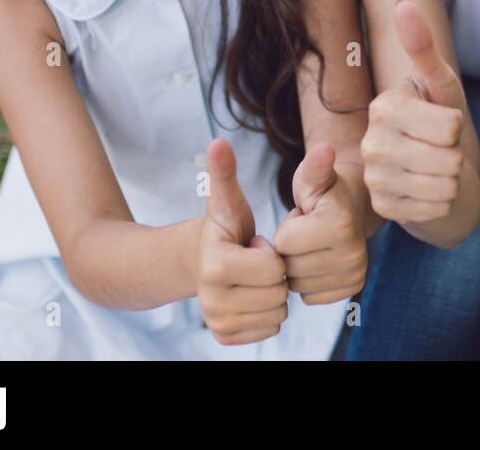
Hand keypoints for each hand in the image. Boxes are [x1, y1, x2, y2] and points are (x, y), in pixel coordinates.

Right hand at [196, 138, 289, 345]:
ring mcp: (217, 322)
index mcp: (216, 264)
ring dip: (274, 294)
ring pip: (277, 314)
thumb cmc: (225, 228)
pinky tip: (253, 295)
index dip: (272, 253)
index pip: (273, 267)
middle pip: (277, 293)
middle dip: (275, 275)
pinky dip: (268, 313)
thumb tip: (217, 142)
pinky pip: (270, 330)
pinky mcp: (225, 336)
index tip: (255, 244)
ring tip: (254, 277)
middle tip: (256, 262)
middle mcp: (212, 300)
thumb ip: (224, 173)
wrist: (202, 263)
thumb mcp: (227, 202)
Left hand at [273, 142, 367, 304]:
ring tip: (313, 245)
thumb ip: (313, 167)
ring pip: (298, 285)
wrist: (355, 207)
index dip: (286, 227)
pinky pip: (310, 296)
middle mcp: (353, 253)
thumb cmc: (326, 190)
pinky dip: (309, 281)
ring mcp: (356, 274)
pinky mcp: (353, 288)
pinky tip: (319, 260)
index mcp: (340, 224)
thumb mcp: (313, 176)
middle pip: (290, 267)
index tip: (304, 216)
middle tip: (308, 232)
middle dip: (290, 249)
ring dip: (298, 266)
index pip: (284, 241)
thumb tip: (324, 149)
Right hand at [360, 0, 465, 223]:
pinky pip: (436, 208)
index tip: (444, 123)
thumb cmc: (439, 119)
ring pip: (443, 185)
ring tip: (438, 168)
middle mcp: (372, 143)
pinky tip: (431, 190)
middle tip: (443, 149)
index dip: (457, 126)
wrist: (431, 168)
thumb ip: (422, 47)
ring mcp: (375, 179)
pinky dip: (444, 201)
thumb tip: (401, 3)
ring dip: (452, 179)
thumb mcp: (439, 84)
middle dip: (456, 154)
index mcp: (384, 106)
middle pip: (448, 158)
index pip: (450, 126)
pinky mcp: (384, 209)